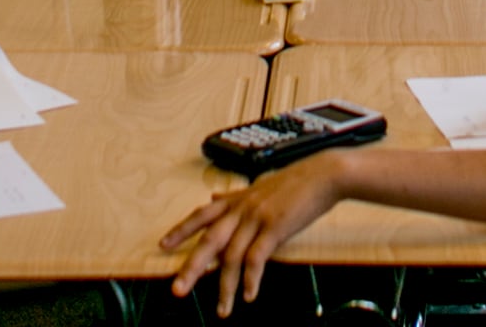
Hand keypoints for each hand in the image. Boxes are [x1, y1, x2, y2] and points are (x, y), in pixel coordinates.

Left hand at [164, 155, 346, 315]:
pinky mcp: (275, 228)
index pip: (201, 215)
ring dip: (225, 286)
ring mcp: (257, 218)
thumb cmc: (294, 182)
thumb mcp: (258, 186)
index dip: (181, 230)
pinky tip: (249, 295)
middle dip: (191, 267)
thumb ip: (235, 197)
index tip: (163, 246)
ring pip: (232, 256)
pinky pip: (257, 257)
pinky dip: (251, 279)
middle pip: (209, 241)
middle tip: (178, 290)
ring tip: (222, 310)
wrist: (322, 174)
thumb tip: (213, 199)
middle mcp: (242, 209)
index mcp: (237, 199)